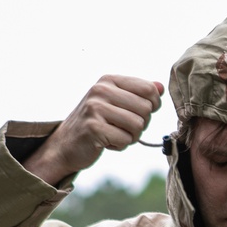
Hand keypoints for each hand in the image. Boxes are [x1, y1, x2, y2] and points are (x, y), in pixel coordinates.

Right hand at [24, 75, 163, 185]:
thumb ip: (139, 94)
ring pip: (138, 125)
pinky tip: (106, 142)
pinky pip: (126, 139)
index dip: (153, 106)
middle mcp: (101, 90)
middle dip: (140, 124)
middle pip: (146, 109)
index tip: (141, 113)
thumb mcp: (116, 103)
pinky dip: (120, 146)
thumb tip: (161, 87)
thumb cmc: (97, 123)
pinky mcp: (93, 127)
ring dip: (131, 136)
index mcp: (109, 80)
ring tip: (115, 134)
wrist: (66, 144)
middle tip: (122, 127)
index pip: (148, 89)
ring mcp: (95, 108)